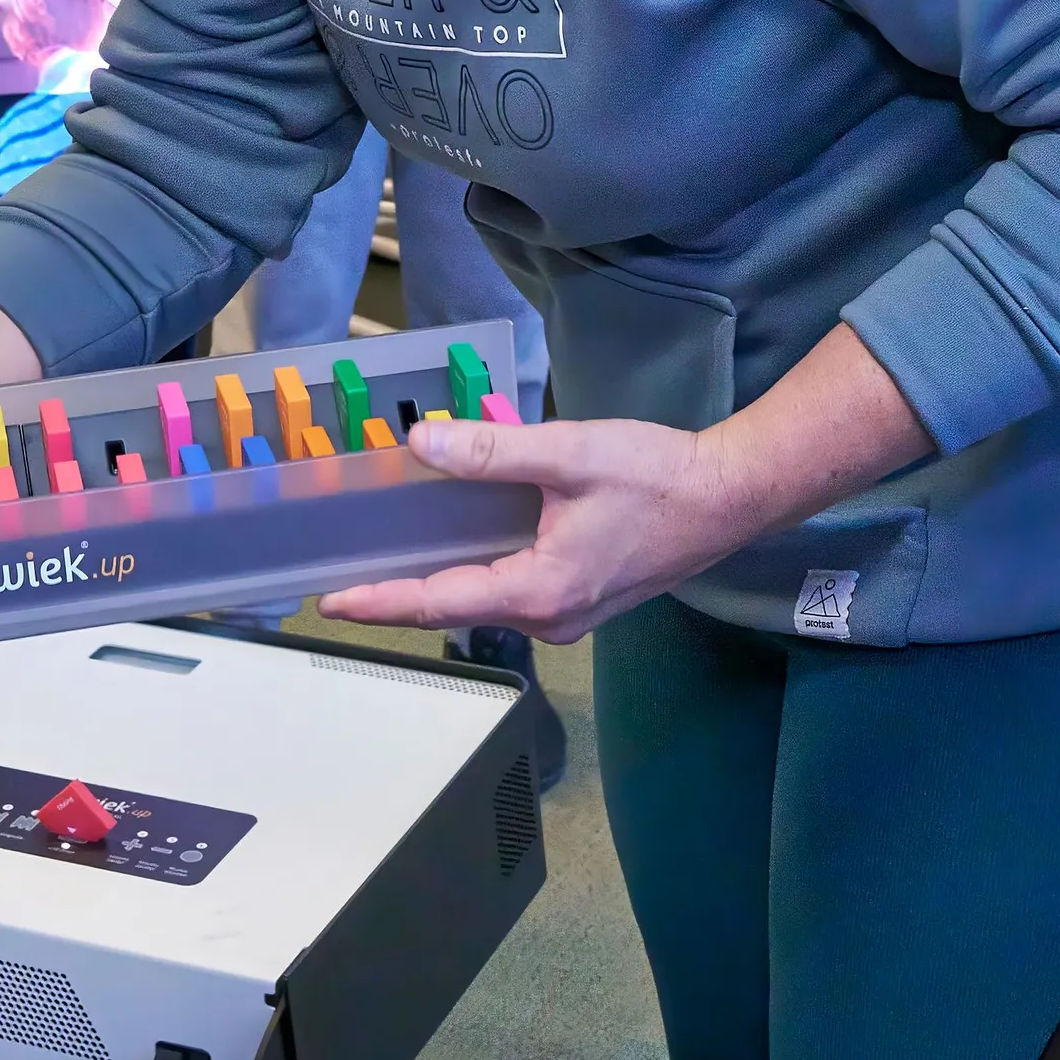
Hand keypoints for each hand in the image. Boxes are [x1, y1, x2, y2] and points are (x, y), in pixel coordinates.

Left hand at [320, 325, 931, 644]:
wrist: (731, 497)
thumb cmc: (657, 475)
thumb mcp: (568, 454)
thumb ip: (492, 450)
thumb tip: (421, 442)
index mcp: (539, 590)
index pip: (438, 601)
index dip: (380, 601)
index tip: (329, 600)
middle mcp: (547, 617)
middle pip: (453, 608)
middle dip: (396, 595)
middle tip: (339, 577)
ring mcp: (566, 614)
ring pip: (482, 602)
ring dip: (434, 584)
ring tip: (382, 557)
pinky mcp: (579, 599)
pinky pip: (509, 592)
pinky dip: (473, 572)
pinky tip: (450, 544)